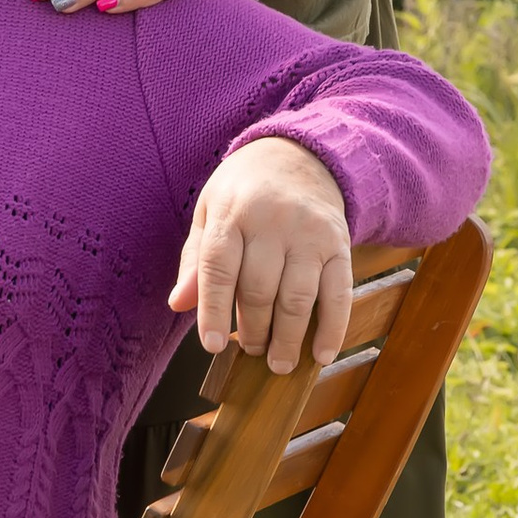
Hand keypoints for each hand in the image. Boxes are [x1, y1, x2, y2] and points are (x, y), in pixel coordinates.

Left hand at [171, 137, 351, 376]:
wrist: (301, 155)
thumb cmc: (245, 192)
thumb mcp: (210, 212)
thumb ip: (195, 260)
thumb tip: (178, 304)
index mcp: (232, 213)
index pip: (219, 269)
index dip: (213, 311)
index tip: (212, 346)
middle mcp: (272, 221)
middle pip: (259, 289)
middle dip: (253, 330)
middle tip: (251, 351)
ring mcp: (309, 233)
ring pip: (298, 297)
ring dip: (288, 338)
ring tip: (278, 363)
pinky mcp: (339, 244)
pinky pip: (338, 293)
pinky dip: (331, 329)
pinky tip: (320, 355)